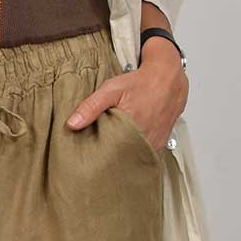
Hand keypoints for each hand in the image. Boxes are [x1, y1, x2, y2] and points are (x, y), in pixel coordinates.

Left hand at [64, 37, 187, 148]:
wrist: (169, 80)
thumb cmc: (140, 83)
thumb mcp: (111, 90)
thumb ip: (91, 106)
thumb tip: (71, 124)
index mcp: (129, 130)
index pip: (107, 154)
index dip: (95, 157)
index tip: (86, 158)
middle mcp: (143, 141)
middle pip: (120, 160)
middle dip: (107, 160)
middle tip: (96, 158)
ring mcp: (153, 146)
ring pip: (132, 160)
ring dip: (121, 159)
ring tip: (110, 155)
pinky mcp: (158, 147)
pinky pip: (143, 157)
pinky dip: (133, 156)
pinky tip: (125, 151)